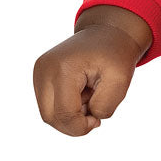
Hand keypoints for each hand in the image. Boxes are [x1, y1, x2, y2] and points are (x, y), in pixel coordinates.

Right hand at [33, 20, 145, 135]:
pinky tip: (81, 95)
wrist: (107, 33)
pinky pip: (49, 106)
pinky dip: (66, 108)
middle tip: (94, 109)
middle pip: (51, 117)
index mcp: (63, 68)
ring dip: (71, 115)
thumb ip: (105, 106)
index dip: (82, 126)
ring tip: (88, 97)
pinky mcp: (39, 77)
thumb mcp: (121, 81)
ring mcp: (39, 72)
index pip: (64, 114)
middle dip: (75, 123)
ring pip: (49, 114)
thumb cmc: (115, 55)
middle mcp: (44, 70)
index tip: (98, 119)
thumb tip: (87, 119)